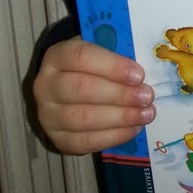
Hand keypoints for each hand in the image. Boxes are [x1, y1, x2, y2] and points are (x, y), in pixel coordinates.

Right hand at [33, 37, 154, 154]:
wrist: (68, 87)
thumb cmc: (93, 65)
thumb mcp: (101, 50)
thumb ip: (118, 55)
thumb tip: (142, 72)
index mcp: (57, 56)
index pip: (82, 57)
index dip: (112, 66)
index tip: (139, 75)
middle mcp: (45, 86)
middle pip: (82, 89)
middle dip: (120, 94)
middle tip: (147, 96)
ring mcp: (47, 115)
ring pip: (83, 118)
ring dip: (120, 118)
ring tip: (146, 114)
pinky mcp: (57, 139)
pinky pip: (85, 142)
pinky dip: (113, 136)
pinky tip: (134, 128)